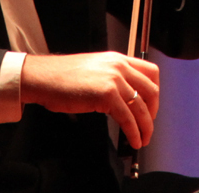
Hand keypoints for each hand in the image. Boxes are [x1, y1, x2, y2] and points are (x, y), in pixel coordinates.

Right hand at [21, 52, 159, 148]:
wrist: (43, 78)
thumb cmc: (61, 76)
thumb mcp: (95, 69)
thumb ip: (112, 77)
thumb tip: (124, 97)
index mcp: (118, 59)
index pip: (150, 72)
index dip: (155, 92)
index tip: (152, 106)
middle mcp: (119, 66)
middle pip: (151, 90)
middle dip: (153, 112)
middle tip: (148, 125)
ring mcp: (114, 80)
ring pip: (141, 107)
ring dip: (146, 127)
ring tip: (143, 139)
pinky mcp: (107, 95)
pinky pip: (128, 118)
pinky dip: (133, 132)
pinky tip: (133, 140)